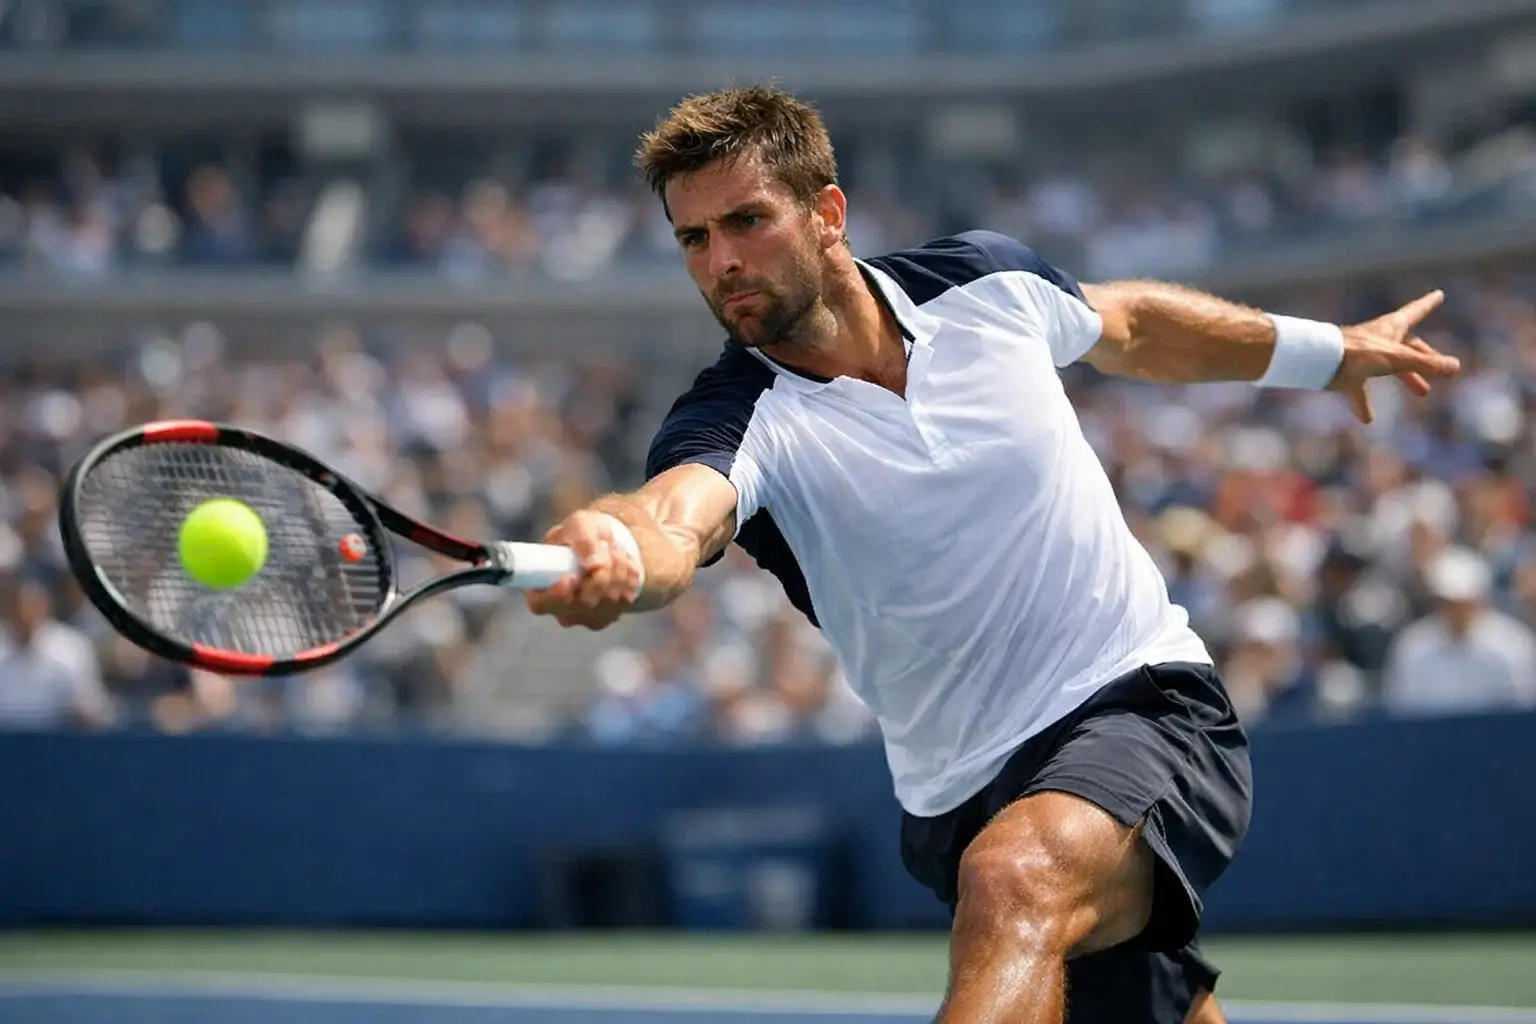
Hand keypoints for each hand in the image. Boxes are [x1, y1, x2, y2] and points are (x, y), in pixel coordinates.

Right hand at [523, 510, 642, 630]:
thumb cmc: (583, 533)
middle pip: (583, 604)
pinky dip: (628, 578)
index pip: (540, 603)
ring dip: (617, 570)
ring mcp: (583, 616)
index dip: (557, 594)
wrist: (605, 543)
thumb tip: (593, 564)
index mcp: (539, 585)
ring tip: (615, 550)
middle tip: (607, 546)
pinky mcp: (606, 616)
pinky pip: (623, 602)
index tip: (572, 577)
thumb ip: (582, 538)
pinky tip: (623, 564)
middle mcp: (559, 608)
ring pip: (608, 601)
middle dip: (601, 573)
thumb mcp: (580, 524)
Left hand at [1331, 290, 1460, 423]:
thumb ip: (1425, 364)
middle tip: (1440, 371)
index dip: (1427, 304)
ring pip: (1389, 367)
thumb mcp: (1397, 358)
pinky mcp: (1346, 374)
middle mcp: (1378, 340)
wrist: (1319, 360)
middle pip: (1408, 347)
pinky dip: (1364, 403)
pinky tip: (1367, 419)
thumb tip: (1455, 367)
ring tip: (1423, 392)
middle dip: (1425, 358)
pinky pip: (1359, 390)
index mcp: (1391, 328)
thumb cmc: (1358, 353)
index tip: (1438, 294)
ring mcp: (1362, 357)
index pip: (1415, 312)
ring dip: (1407, 378)